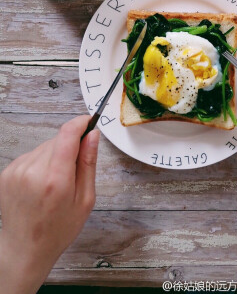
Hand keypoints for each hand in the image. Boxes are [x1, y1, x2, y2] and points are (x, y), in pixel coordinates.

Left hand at [0, 115, 99, 293]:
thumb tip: (93, 135)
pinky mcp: (7, 173)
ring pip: (44, 147)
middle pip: (58, 140)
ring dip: (54, 155)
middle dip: (70, 147)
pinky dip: (40, 163)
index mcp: (56, 180)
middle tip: (73, 171)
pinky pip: (32, 155)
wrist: (25, 249)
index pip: (68, 134)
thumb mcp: (85, 199)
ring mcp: (17, 171)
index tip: (89, 121)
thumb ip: (88, 163)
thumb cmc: (59, 229)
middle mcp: (33, 172)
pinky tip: (41, 184)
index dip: (80, 122)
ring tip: (55, 182)